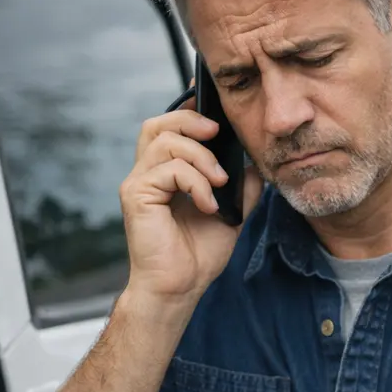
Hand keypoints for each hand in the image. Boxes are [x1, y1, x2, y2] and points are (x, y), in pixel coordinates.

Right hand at [119, 94, 263, 304]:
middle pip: (159, 123)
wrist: (182, 287)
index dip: (190, 109)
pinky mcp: (136, 195)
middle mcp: (148, 172)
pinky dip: (195, 183)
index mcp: (167, 172)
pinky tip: (208, 205)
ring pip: (164, 141)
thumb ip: (241, 184)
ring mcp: (139, 183)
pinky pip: (168, 170)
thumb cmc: (199, 253)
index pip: (170, 126)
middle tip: (217, 134)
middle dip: (191, 120)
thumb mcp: (232, 211)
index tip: (215, 104)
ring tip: (219, 183)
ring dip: (200, 157)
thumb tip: (255, 161)